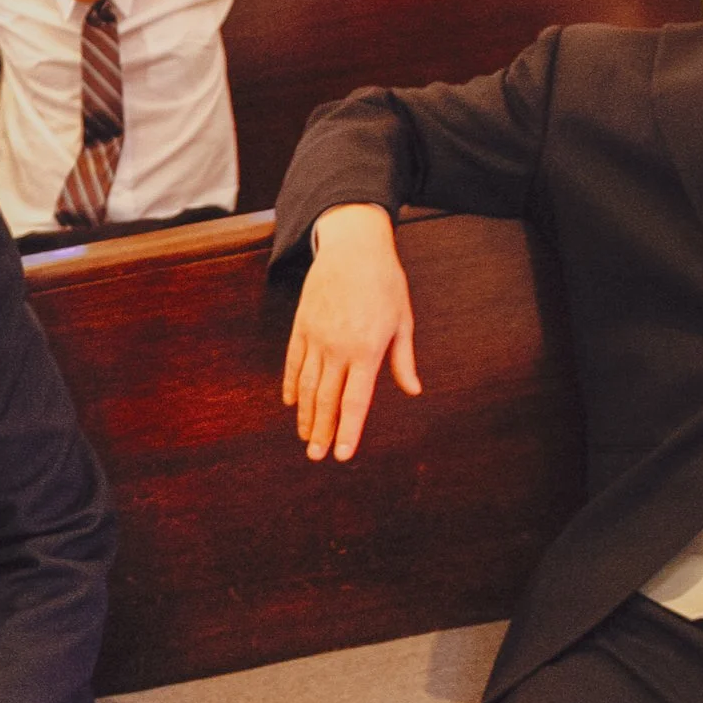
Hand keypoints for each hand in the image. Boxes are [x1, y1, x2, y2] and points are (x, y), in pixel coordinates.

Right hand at [283, 203, 420, 461]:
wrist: (352, 246)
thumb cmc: (384, 282)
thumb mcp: (402, 319)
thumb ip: (403, 359)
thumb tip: (412, 390)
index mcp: (366, 350)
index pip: (354, 401)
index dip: (348, 431)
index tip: (341, 454)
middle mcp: (337, 348)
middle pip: (326, 400)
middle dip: (321, 431)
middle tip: (316, 457)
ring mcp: (315, 338)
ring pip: (305, 386)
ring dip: (305, 415)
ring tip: (304, 438)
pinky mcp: (301, 326)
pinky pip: (292, 362)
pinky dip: (290, 386)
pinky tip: (291, 404)